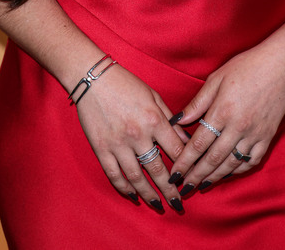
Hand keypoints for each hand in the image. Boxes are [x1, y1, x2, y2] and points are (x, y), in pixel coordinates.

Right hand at [75, 63, 187, 212]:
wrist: (93, 78)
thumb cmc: (126, 83)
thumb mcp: (153, 96)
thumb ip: (170, 118)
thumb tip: (186, 139)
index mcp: (154, 119)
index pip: (176, 150)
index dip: (185, 166)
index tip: (191, 178)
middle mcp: (138, 135)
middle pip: (158, 170)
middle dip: (170, 190)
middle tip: (178, 204)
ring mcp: (118, 144)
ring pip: (137, 178)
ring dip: (149, 195)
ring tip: (159, 206)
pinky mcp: (101, 149)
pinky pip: (114, 174)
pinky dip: (124, 188)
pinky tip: (133, 196)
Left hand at [168, 41, 284, 194]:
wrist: (280, 66)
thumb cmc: (246, 67)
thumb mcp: (217, 78)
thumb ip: (198, 103)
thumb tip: (178, 120)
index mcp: (222, 111)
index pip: (198, 143)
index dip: (185, 161)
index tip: (174, 174)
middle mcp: (238, 127)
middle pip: (213, 159)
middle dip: (196, 176)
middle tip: (184, 188)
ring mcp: (254, 134)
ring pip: (231, 164)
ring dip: (215, 177)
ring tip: (202, 186)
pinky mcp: (267, 137)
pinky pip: (251, 161)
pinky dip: (238, 170)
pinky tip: (228, 173)